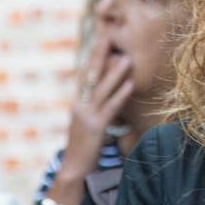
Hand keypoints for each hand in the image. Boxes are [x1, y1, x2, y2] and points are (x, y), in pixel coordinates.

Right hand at [61, 33, 132, 182]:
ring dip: (114, 72)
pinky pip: (111, 108)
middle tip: (108, 36)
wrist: (74, 168)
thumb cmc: (86, 144)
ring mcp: (86, 115)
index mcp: (78, 101)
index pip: (85, 73)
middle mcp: (80, 104)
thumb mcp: (90, 120)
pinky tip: (130, 84)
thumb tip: (111, 87)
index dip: (93, 55)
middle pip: (90, 75)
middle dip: (99, 55)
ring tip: (126, 57)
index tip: (101, 37)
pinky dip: (121, 94)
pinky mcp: (95, 128)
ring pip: (102, 89)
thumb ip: (98, 104)